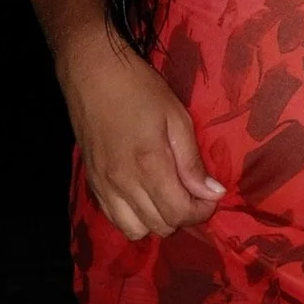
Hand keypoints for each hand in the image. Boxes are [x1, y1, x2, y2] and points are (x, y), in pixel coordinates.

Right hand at [63, 29, 226, 238]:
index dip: (201, 211)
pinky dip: (133, 217)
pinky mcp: (92, 183)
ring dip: (157, 220)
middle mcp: (123, 183)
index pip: (179, 213)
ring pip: (135, 230)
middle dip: (183, 215)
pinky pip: (114, 219)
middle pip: (160, 226)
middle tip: (191, 193)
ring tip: (167, 197)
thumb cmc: (138, 89)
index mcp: (148, 165)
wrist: (91, 73)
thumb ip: (192, 161)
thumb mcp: (176, 117)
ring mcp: (104, 186)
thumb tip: (213, 193)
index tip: (210, 196)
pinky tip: (143, 197)